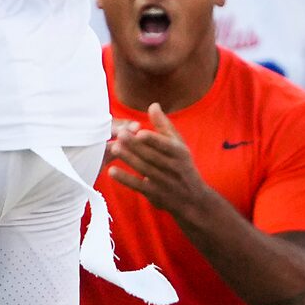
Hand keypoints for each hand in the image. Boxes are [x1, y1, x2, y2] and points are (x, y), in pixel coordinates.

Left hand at [106, 104, 209, 218]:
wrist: (192, 199)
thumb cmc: (182, 165)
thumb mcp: (179, 145)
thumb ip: (164, 126)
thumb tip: (153, 105)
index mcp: (180, 153)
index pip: (167, 145)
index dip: (154, 139)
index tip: (140, 132)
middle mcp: (173, 168)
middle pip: (153, 156)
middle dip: (136, 146)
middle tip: (120, 135)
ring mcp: (164, 182)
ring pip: (144, 169)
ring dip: (129, 159)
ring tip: (115, 148)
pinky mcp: (154, 194)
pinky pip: (138, 186)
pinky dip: (125, 179)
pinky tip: (112, 171)